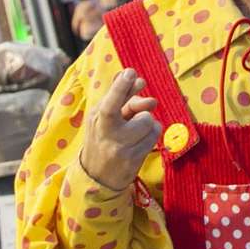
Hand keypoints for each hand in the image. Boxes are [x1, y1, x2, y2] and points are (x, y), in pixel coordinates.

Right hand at [78, 69, 160, 192]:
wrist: (95, 176)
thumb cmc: (103, 137)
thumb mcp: (105, 116)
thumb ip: (123, 98)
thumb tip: (140, 81)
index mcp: (97, 119)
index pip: (109, 105)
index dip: (120, 88)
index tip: (130, 72)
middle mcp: (108, 135)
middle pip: (142, 116)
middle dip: (142, 109)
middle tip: (136, 110)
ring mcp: (121, 149)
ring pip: (151, 123)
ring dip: (147, 124)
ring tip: (133, 132)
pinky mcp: (133, 160)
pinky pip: (154, 136)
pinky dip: (150, 135)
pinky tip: (137, 142)